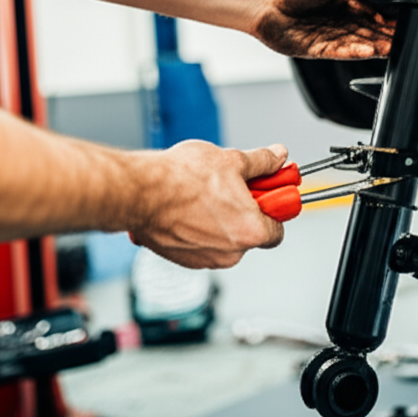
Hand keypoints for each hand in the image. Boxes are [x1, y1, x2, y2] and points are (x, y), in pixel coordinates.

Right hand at [127, 140, 288, 268]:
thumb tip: (277, 156)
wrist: (140, 192)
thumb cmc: (181, 180)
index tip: (267, 195)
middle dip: (243, 212)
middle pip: (250, 234)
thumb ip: (262, 162)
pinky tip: (187, 207)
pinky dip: (197, 229)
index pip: (278, 230)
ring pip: (224, 240)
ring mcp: (206, 259)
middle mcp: (231, 254)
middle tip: (231, 189)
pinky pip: (200, 245)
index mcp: (251, 231)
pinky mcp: (183, 260)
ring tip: (204, 195)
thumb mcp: (232, 160)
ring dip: (219, 220)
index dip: (273, 209)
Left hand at [253, 0, 397, 58]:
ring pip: (359, 43)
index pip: (377, 9)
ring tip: (392, 47)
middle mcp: (341, 18)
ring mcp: (331, 34)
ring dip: (375, 45)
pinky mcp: (318, 49)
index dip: (392, 14)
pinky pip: (340, 52)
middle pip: (371, 29)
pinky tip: (369, 51)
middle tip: (407, 36)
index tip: (409, 17)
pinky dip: (355, 51)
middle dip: (388, 34)